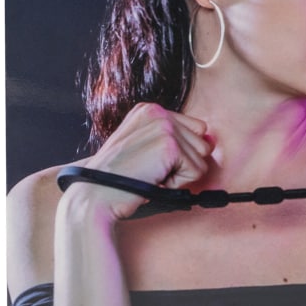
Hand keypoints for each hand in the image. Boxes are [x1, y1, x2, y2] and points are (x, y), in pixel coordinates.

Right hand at [75, 103, 211, 219]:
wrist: (95, 195)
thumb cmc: (119, 179)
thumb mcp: (145, 149)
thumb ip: (175, 140)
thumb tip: (211, 141)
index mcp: (150, 109)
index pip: (195, 129)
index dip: (179, 154)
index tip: (152, 162)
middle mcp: (158, 111)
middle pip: (202, 142)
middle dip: (181, 164)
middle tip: (150, 171)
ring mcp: (164, 126)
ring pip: (202, 159)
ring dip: (179, 175)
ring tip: (150, 175)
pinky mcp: (170, 146)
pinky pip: (196, 172)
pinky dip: (178, 184)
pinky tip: (153, 180)